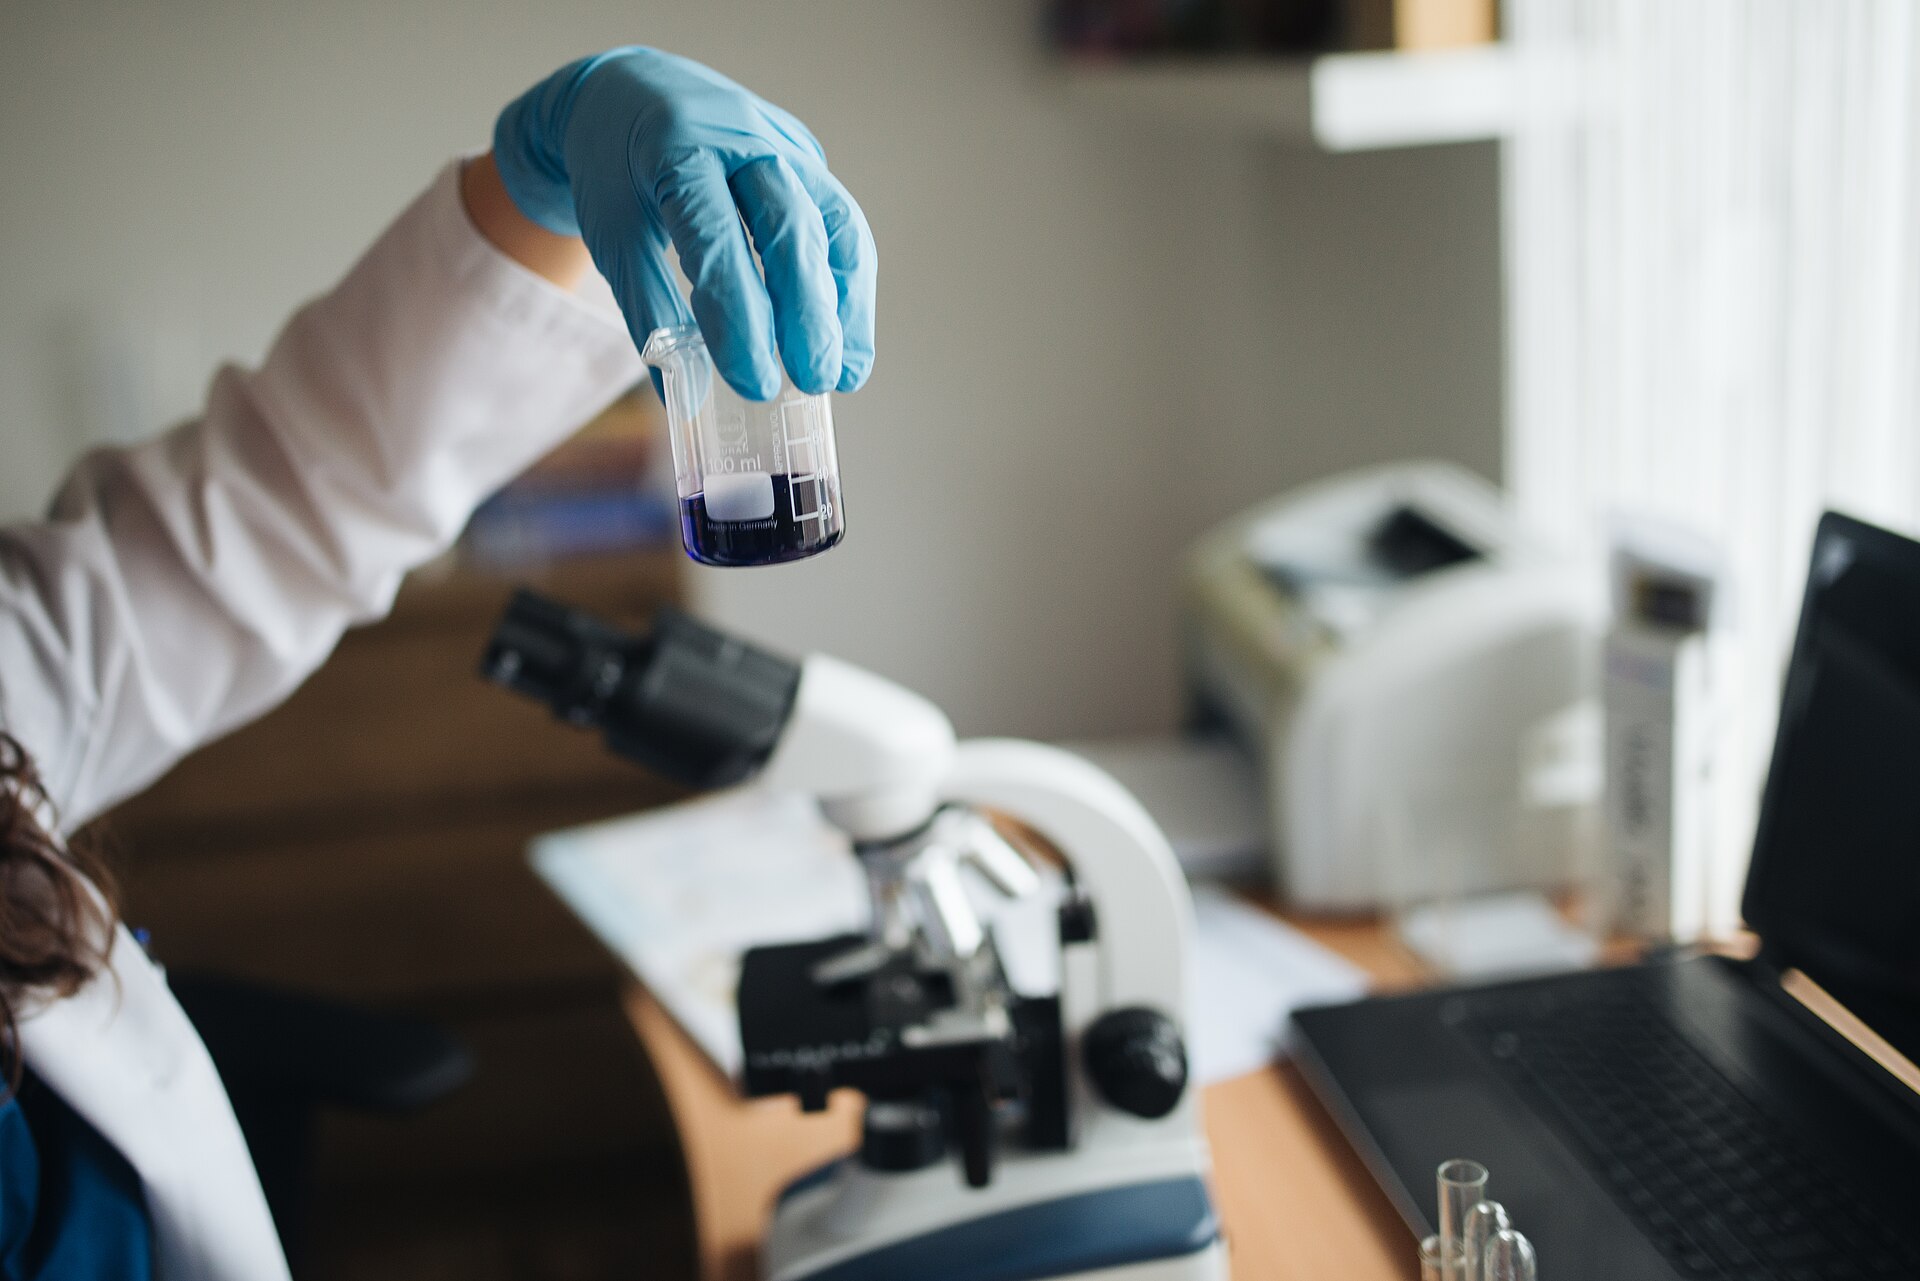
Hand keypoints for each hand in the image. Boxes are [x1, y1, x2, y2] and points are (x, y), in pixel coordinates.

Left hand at [493, 48, 876, 398]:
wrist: (630, 93)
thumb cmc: (616, 170)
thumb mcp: (612, 233)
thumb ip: (648, 308)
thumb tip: (686, 392)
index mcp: (679, 149)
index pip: (716, 239)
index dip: (739, 315)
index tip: (753, 381)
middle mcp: (743, 138)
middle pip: (791, 226)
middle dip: (808, 312)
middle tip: (813, 381)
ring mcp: (785, 144)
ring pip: (834, 223)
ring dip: (844, 304)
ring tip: (843, 374)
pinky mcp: (809, 160)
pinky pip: (842, 225)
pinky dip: (848, 286)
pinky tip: (846, 338)